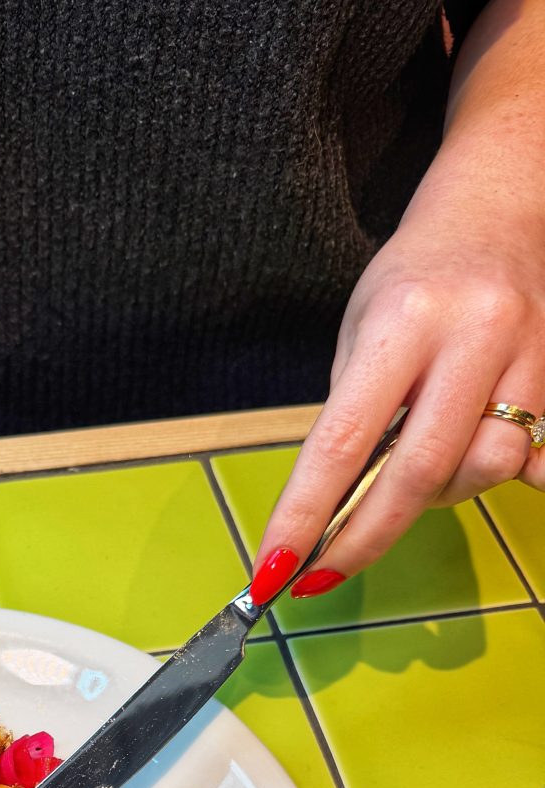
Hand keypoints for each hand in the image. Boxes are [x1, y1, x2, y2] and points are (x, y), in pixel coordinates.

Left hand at [251, 200, 544, 602]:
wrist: (498, 209)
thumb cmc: (413, 278)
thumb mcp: (359, 330)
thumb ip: (354, 415)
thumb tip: (332, 509)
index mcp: (402, 321)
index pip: (343, 441)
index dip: (307, 516)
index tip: (275, 567)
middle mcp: (471, 335)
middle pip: (420, 470)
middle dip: (366, 535)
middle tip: (324, 571)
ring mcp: (524, 353)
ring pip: (485, 467)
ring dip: (437, 498)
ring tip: (408, 477)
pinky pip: (531, 453)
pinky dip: (494, 475)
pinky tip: (469, 468)